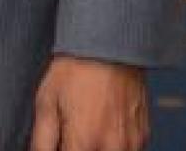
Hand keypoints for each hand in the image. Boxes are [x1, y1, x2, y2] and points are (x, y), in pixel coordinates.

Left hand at [29, 56, 148, 150]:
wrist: (109, 45)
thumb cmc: (75, 69)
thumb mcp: (46, 102)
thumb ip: (42, 140)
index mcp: (85, 142)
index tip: (59, 142)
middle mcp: (113, 147)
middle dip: (78, 148)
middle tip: (70, 134)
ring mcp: (132, 143)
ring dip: (96, 148)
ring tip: (86, 127)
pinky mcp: (143, 135)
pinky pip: (127, 150)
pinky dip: (113, 145)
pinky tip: (102, 125)